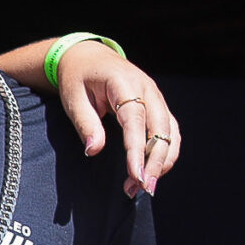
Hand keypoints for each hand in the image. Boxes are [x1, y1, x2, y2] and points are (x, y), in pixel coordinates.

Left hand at [54, 39, 180, 197]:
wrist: (89, 56)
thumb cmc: (78, 77)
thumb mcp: (73, 97)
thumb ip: (85, 123)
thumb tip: (94, 151)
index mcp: (126, 83)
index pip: (136, 120)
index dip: (137, 149)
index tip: (136, 174)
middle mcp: (148, 90)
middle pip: (161, 129)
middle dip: (155, 161)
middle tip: (143, 189)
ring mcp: (157, 98)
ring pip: (170, 133)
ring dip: (162, 161)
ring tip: (145, 187)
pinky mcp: (158, 107)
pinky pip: (169, 132)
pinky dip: (165, 152)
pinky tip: (153, 171)